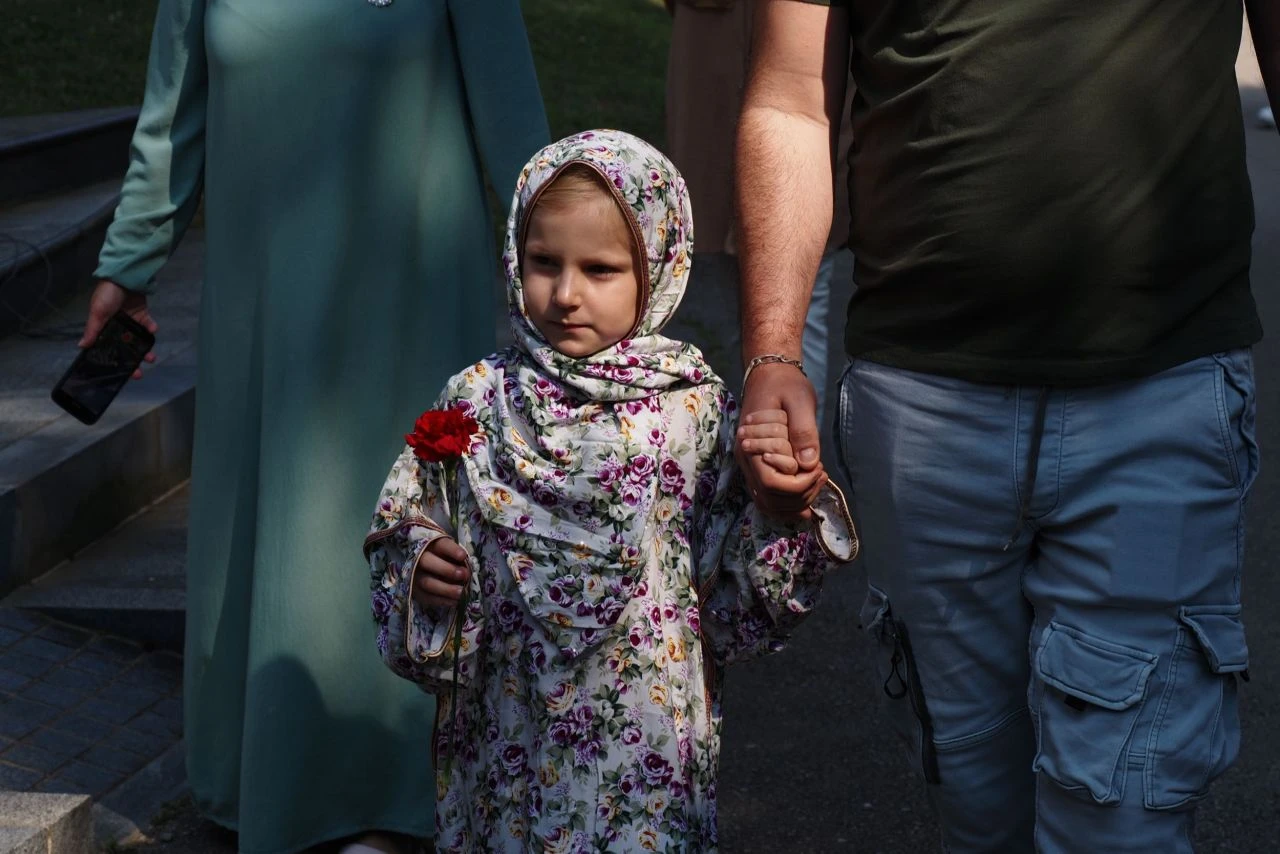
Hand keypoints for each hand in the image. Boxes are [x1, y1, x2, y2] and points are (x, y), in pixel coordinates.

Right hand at [80, 280, 157, 379]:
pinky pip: (149, 325)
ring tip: (150, 358)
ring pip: (139, 341)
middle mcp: (118, 327)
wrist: (124, 277)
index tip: (121, 375)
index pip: (109, 349)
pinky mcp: (143, 315)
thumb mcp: (97, 312)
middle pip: (126, 348)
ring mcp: (131, 322)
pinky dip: (152, 329)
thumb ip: (93, 330)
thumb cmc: (107, 294)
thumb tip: (83, 346)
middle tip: (139, 372)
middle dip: (132, 361)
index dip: (114, 362)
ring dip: (145, 350)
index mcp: (104, 328)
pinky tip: (152, 330)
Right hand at [413, 536, 470, 608]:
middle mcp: (420, 558)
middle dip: (447, 569)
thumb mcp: (453, 554)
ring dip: (445, 588)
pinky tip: (455, 601)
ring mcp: (415, 576)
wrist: (430, 570)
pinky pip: (427, 597)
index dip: (452, 550)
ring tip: (461, 592)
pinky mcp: (415, 591)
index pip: (441, 545)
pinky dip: (441, 600)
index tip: (463, 556)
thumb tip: (469, 569)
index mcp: (432, 545)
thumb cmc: (447, 559)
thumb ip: (459, 559)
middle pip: (427, 562)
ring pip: (427, 582)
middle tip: (464, 575)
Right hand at [736, 363, 822, 517]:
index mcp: (752, 445)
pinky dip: (787, 505)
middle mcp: (747, 460)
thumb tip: (809, 463)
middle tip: (821, 474)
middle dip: (800, 496)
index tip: (819, 468)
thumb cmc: (785, 385)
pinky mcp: (759, 467)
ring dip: (795, 503)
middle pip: (769, 499)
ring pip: (767, 503)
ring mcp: (751, 466)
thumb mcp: (799, 400)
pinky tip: (806, 499)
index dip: (798, 485)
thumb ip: (804, 431)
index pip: (770, 483)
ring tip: (816, 482)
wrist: (769, 376)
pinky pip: (768, 498)